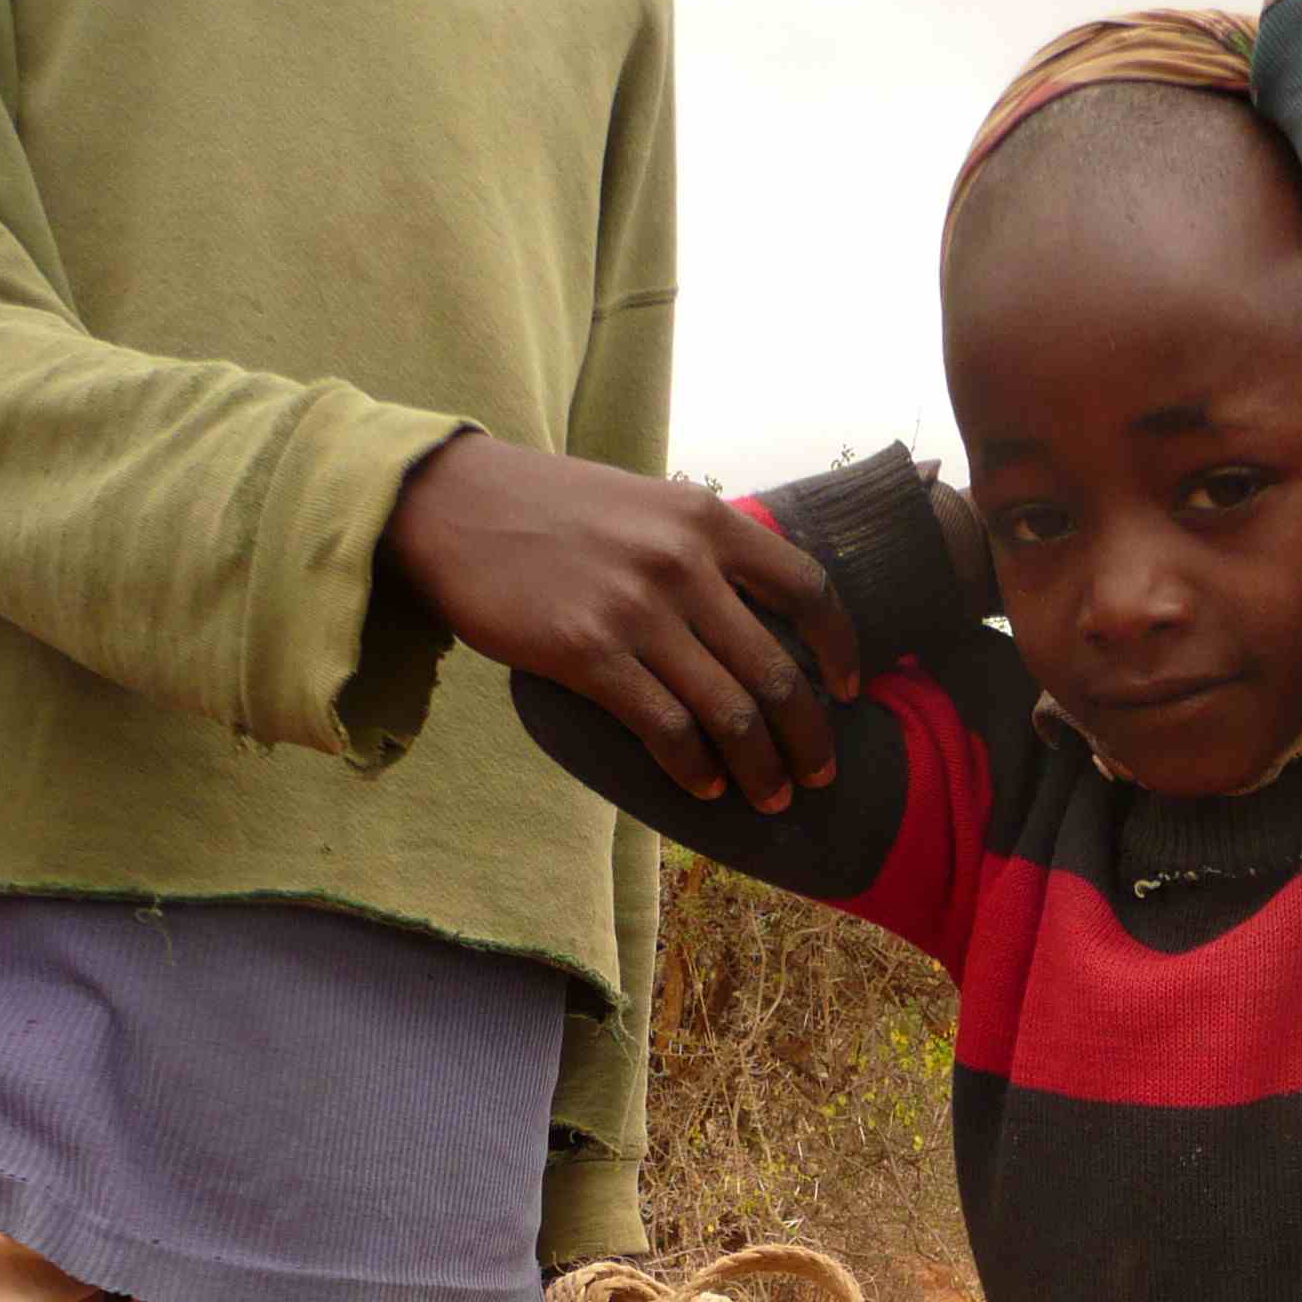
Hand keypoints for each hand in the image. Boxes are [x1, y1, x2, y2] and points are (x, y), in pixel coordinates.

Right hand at [384, 433, 857, 808]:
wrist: (452, 504)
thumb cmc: (553, 510)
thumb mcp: (646, 503)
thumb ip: (704, 549)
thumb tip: (763, 616)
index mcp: (705, 520)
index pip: (808, 588)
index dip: (841, 649)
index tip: (849, 691)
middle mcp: (680, 563)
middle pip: (776, 671)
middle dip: (808, 738)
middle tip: (818, 775)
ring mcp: (634, 610)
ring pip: (728, 712)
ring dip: (759, 769)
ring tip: (769, 798)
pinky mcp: (587, 654)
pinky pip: (664, 730)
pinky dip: (694, 770)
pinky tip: (705, 788)